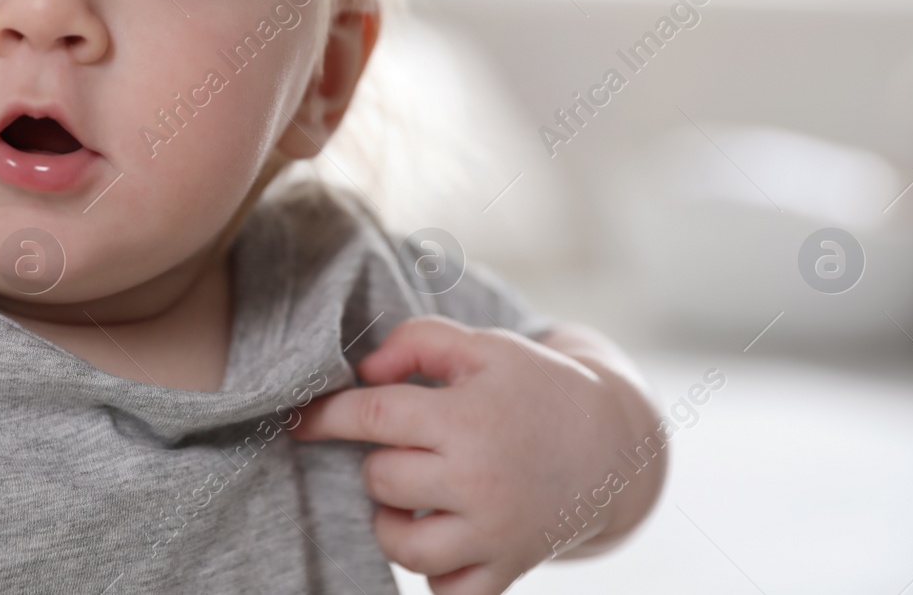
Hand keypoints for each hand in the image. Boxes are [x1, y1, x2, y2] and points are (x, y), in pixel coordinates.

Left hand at [292, 316, 664, 592]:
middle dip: (379, 460)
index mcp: (467, 419)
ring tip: (413, 493)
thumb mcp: (482, 346)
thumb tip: (364, 373)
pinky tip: (442, 533)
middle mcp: (478, 482)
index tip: (300, 419)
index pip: (370, 417)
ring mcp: (494, 534)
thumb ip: (416, 342)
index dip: (325, 416)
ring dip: (391, 519)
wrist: (612, 446)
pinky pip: (444, 590)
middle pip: (380, 479)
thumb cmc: (535, 387)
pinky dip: (433, 569)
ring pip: (401, 545)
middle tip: (406, 446)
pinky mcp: (507, 570)